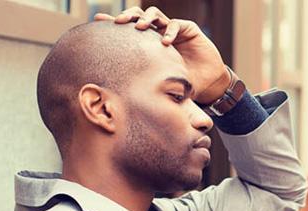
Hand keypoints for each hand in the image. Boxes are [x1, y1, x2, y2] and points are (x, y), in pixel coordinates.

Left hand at [95, 7, 230, 103]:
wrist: (209, 84)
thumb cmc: (184, 84)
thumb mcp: (161, 84)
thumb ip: (145, 84)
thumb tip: (119, 98)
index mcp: (149, 43)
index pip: (128, 30)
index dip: (114, 23)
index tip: (98, 21)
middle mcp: (159, 33)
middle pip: (139, 16)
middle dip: (128, 16)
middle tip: (118, 22)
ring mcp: (174, 29)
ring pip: (155, 14)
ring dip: (145, 18)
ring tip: (139, 27)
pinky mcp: (189, 29)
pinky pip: (176, 24)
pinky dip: (170, 30)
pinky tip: (165, 42)